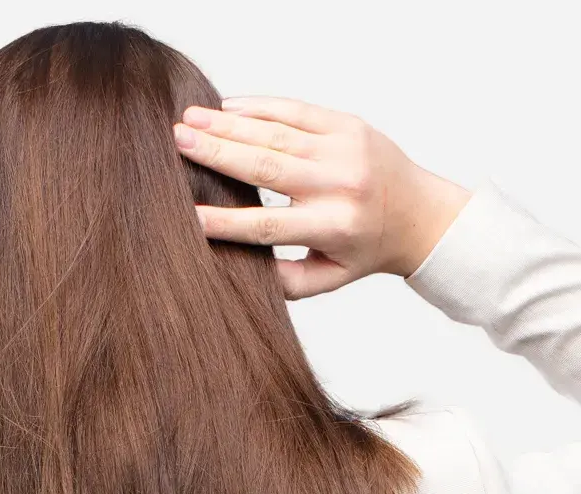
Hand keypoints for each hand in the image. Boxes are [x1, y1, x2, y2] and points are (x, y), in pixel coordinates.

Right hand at [173, 97, 471, 298]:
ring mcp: (346, 148)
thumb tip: (233, 267)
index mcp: (333, 227)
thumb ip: (283, 281)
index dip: (225, 221)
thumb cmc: (363, 250)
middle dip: (218, 153)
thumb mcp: (326, 279)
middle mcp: (340, 184)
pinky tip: (226, 107)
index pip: (267, 225)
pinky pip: (296, 111)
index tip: (188, 214)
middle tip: (177, 140)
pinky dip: (259, 108)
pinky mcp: (348, 125)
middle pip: (266, 167)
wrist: (419, 214)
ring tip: (190, 119)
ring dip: (229, 124)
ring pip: (276, 133)